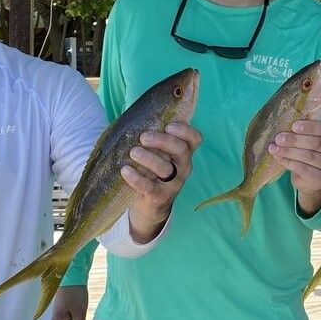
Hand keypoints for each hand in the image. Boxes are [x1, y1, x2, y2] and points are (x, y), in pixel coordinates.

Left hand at [121, 121, 200, 242]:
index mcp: (184, 152)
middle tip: (143, 137)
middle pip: (180, 150)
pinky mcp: (160, 197)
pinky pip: (150, 187)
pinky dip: (136, 178)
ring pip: (165, 168)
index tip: (168, 125)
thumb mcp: (159, 154)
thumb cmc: (152, 170)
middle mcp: (183, 166)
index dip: (185, 130)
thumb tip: (138, 113)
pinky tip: (125, 170)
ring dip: (148, 158)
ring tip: (133, 152)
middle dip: (162, 141)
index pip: (195, 138)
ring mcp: (173, 183)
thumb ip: (155, 136)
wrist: (151, 206)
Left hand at [269, 119, 320, 215]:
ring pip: (308, 156)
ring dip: (289, 151)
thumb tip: (285, 120)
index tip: (294, 126)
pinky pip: (303, 169)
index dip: (310, 127)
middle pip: (316, 143)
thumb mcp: (309, 139)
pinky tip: (278, 157)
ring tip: (274, 148)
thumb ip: (302, 130)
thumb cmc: (309, 152)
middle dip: (295, 140)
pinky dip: (288, 162)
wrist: (310, 179)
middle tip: (279, 138)